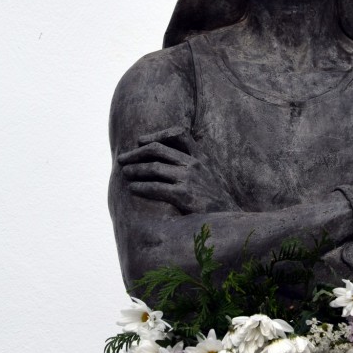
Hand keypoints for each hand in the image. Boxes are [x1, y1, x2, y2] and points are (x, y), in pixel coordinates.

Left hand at [117, 126, 240, 213]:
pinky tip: (133, 188)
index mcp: (200, 157)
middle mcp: (194, 163)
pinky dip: (141, 187)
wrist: (229, 219)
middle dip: (136, 153)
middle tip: (123, 159)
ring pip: (154, 167)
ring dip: (135, 169)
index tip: (140, 141)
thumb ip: (193, 164)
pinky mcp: (184, 195)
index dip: (156, 134)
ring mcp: (189, 178)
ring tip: (125, 173)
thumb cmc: (215, 199)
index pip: (178, 134)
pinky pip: (155, 187)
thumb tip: (169, 160)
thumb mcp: (209, 175)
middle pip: (158, 149)